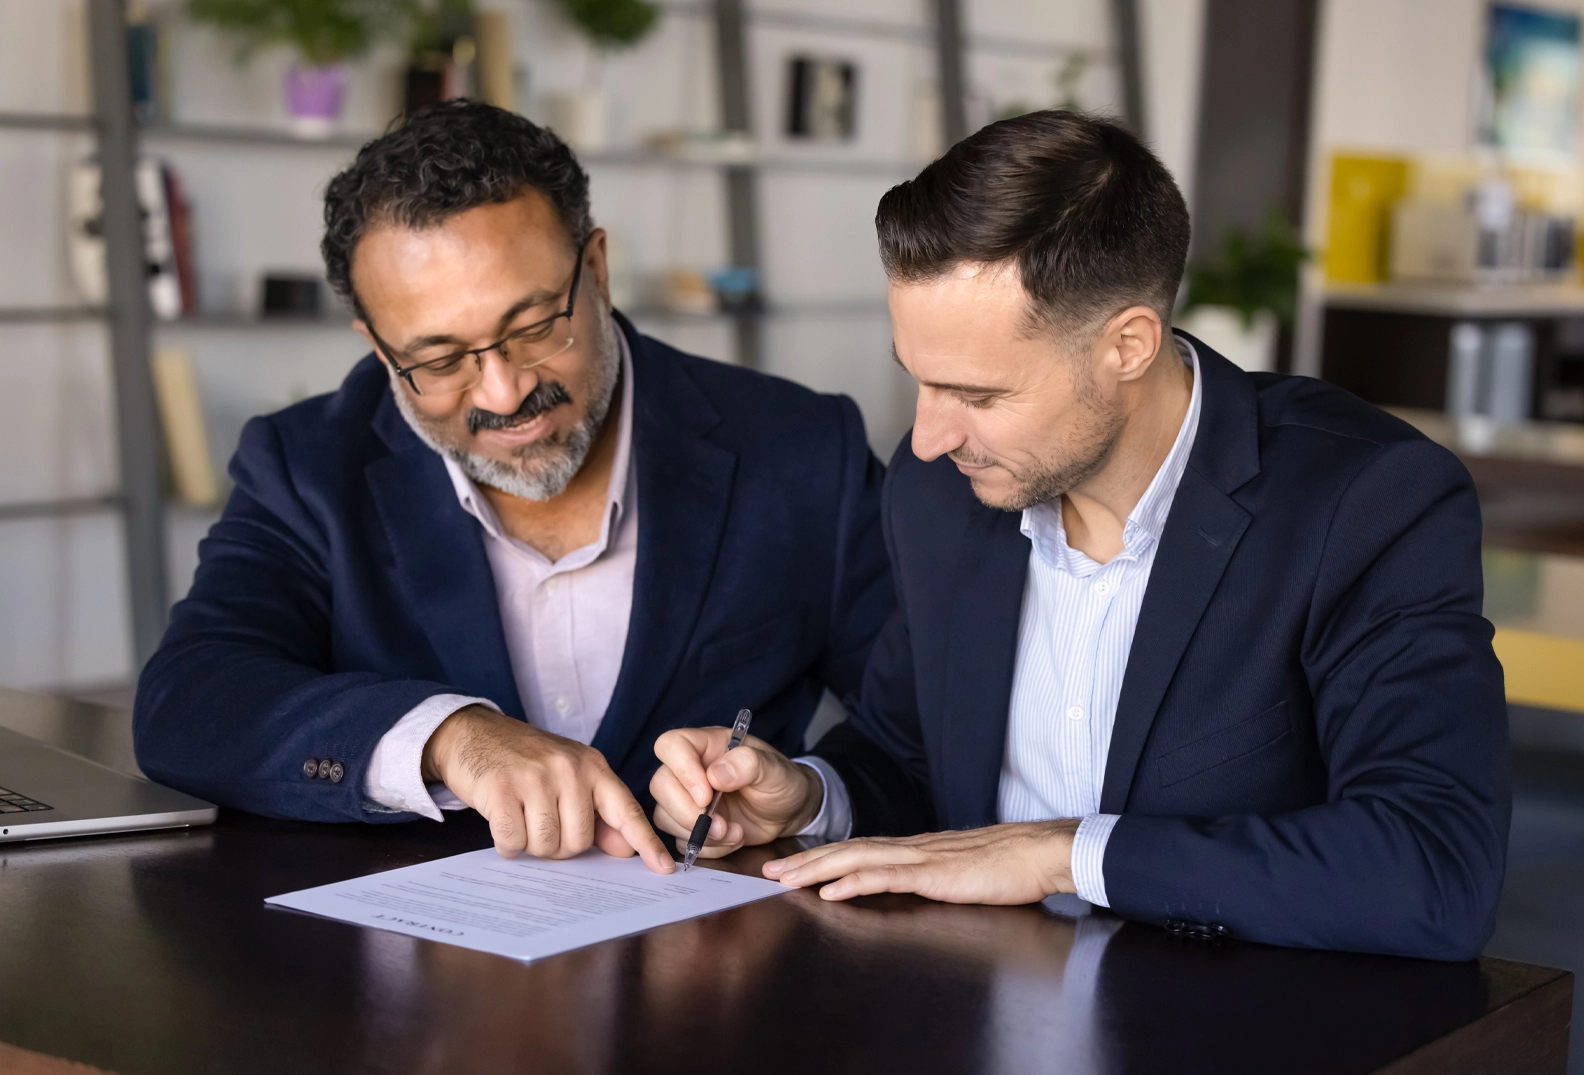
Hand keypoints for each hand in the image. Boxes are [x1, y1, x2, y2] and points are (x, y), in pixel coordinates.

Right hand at [423, 705, 671, 872]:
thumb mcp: (570, 776)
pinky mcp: (502, 789)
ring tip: (523, 819)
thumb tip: (624, 850)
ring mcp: (536, 777)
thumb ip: (598, 812)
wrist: (476, 733)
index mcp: (593, 767)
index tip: (664, 869)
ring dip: (531, 845)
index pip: (625, 811)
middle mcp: (570, 769)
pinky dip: (507, 843)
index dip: (645, 843)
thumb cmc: (527, 761)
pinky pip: (513, 841)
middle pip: (579, 842)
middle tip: (543, 824)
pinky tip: (503, 821)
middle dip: (559, 846)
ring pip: (547, 845)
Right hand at [649, 727, 823, 858]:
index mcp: (707, 745)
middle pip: (660, 785)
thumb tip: (716, 775)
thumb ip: (748, 764)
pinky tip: (732, 840)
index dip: (681, 770)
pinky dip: (707, 848)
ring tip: (734, 833)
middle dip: (689, 813)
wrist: (789, 812)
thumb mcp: (774, 769)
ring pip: (664, 816)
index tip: (706, 795)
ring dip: (699, 833)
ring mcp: (687, 798)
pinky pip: (680, 840)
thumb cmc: (781, 781)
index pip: (671, 745)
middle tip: (722, 825)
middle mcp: (690, 770)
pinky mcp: (690, 825)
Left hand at [761, 820, 1080, 903]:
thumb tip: (909, 883)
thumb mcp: (958, 871)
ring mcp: (920, 858)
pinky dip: (853, 881)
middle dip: (805, 861)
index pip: (858, 848)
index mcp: (915, 847)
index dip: (822, 855)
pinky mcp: (933, 874)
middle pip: (846, 850)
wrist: (1039, 852)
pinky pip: (885, 877)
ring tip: (786, 881)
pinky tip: (831, 891)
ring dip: (816, 869)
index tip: (791, 865)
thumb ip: (930, 875)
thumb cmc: (1008, 864)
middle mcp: (911, 847)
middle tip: (768, 872)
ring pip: (856, 859)